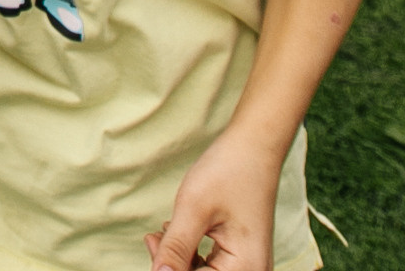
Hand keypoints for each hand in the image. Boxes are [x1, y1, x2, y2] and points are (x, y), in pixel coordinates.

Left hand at [144, 130, 281, 270]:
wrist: (254, 147)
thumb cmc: (228, 172)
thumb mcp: (194, 209)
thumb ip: (175, 248)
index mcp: (246, 268)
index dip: (168, 268)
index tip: (151, 241)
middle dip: (173, 264)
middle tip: (153, 238)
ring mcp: (249, 265)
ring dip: (179, 260)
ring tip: (161, 233)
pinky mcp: (242, 257)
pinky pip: (212, 267)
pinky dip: (191, 255)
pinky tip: (176, 234)